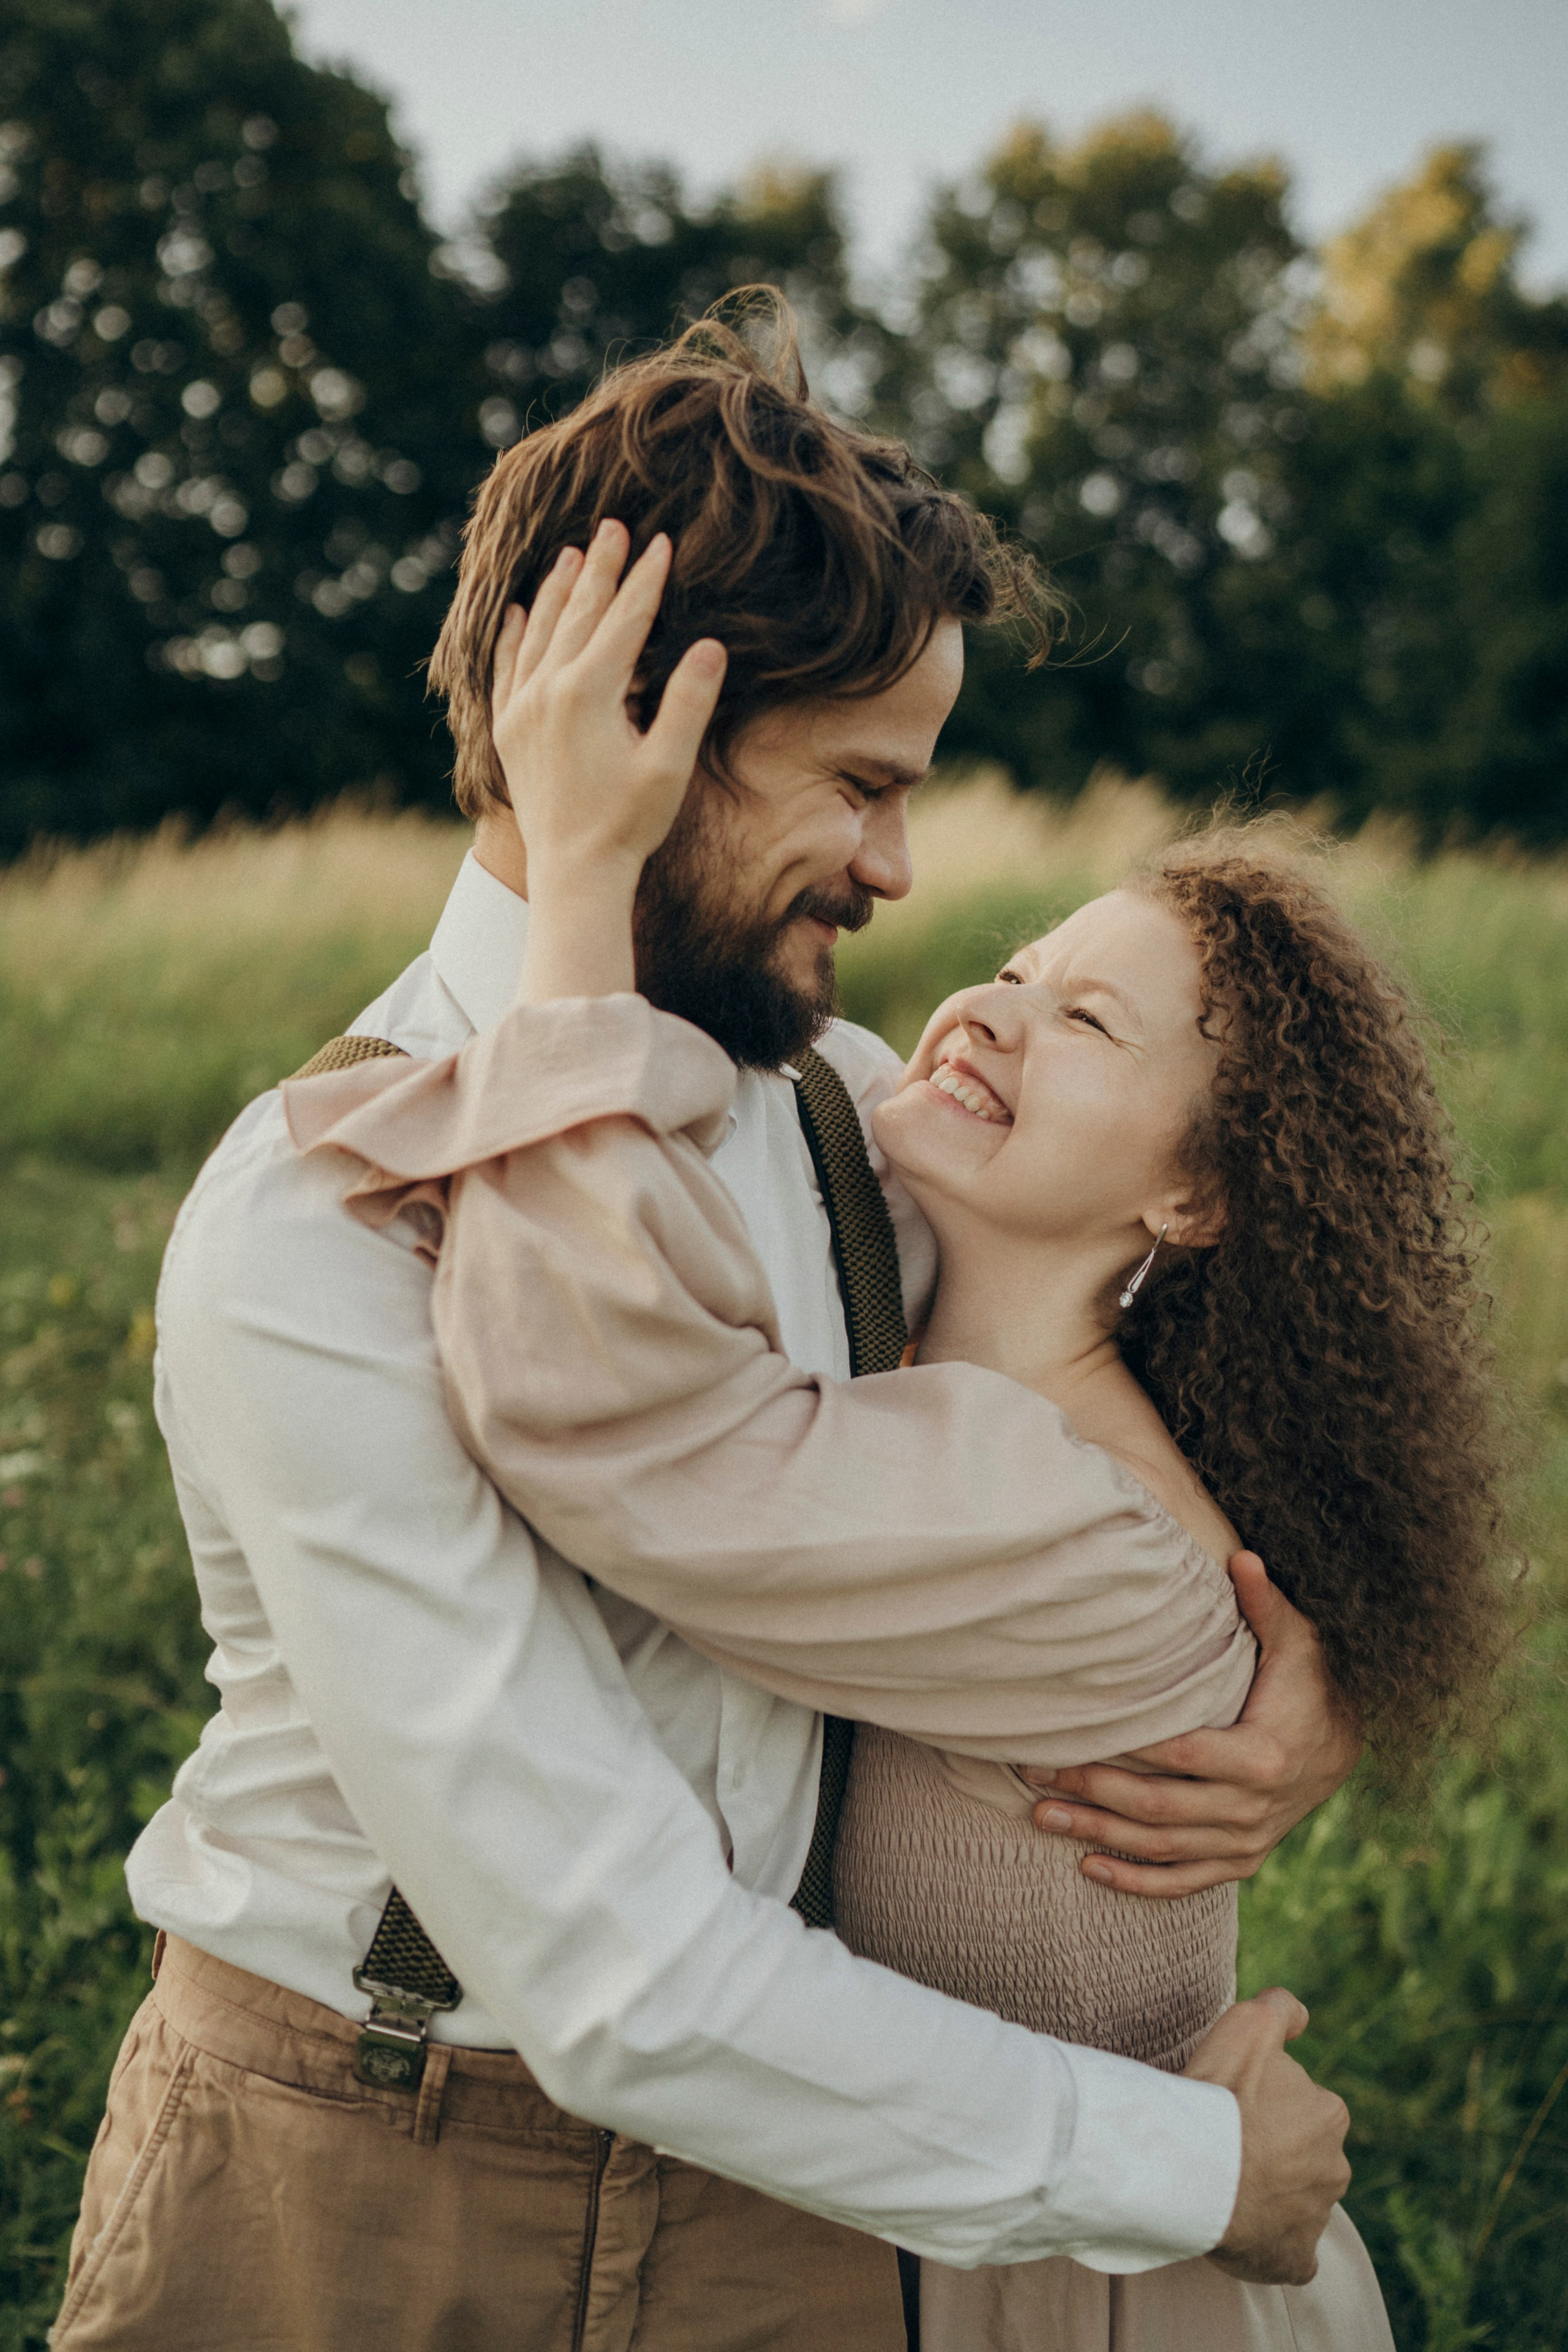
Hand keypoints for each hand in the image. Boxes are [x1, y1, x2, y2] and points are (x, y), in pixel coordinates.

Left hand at [490, 520, 726, 1001]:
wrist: (573, 873)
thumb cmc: (629, 824)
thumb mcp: (669, 765)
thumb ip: (689, 701)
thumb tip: (709, 644)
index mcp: (589, 693)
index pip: (624, 620)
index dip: (646, 579)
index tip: (660, 541)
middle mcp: (547, 690)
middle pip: (580, 613)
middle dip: (601, 567)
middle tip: (614, 525)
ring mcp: (520, 708)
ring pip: (540, 631)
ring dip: (559, 590)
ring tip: (572, 552)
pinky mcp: (507, 729)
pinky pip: (506, 666)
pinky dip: (514, 633)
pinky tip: (520, 610)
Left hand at [1023, 1552, 1361, 1897]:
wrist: (1340, 1748)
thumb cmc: (1305, 1684)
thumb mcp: (1297, 1643)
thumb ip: (1265, 1605)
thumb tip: (1241, 1557)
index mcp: (1262, 1757)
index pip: (1180, 1756)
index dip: (1127, 1747)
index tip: (1073, 1731)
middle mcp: (1253, 1808)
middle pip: (1159, 1807)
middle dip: (1093, 1791)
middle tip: (1036, 1772)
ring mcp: (1246, 1842)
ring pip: (1162, 1847)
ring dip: (1099, 1835)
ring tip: (1041, 1818)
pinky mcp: (1240, 1862)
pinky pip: (1184, 1881)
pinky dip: (1136, 1882)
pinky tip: (1089, 1870)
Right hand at [1185, 1987, 1350, 2283]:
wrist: (1191, 2167)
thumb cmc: (1219, 2094)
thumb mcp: (1249, 2024)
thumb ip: (1280, 2008)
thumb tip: (1301, 2016)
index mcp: (1329, 2115)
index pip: (1302, 2107)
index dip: (1264, 2104)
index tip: (1233, 2108)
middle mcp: (1334, 2169)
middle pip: (1302, 2157)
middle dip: (1273, 2153)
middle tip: (1226, 2147)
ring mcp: (1315, 2220)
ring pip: (1295, 2204)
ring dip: (1270, 2197)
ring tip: (1224, 2187)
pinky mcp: (1294, 2260)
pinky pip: (1290, 2257)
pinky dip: (1273, 2249)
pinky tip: (1244, 2235)